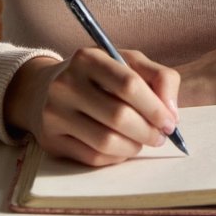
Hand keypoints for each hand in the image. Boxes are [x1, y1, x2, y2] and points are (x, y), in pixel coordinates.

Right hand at [4, 47, 180, 166]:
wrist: (44, 88)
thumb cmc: (98, 75)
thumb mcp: (128, 62)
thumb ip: (158, 78)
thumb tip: (171, 113)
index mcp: (89, 58)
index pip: (129, 85)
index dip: (155, 107)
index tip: (169, 122)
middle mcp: (66, 84)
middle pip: (119, 117)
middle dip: (147, 131)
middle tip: (160, 137)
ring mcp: (55, 113)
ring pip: (105, 142)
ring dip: (133, 147)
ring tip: (141, 142)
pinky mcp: (50, 140)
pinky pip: (92, 157)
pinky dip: (115, 157)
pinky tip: (121, 148)